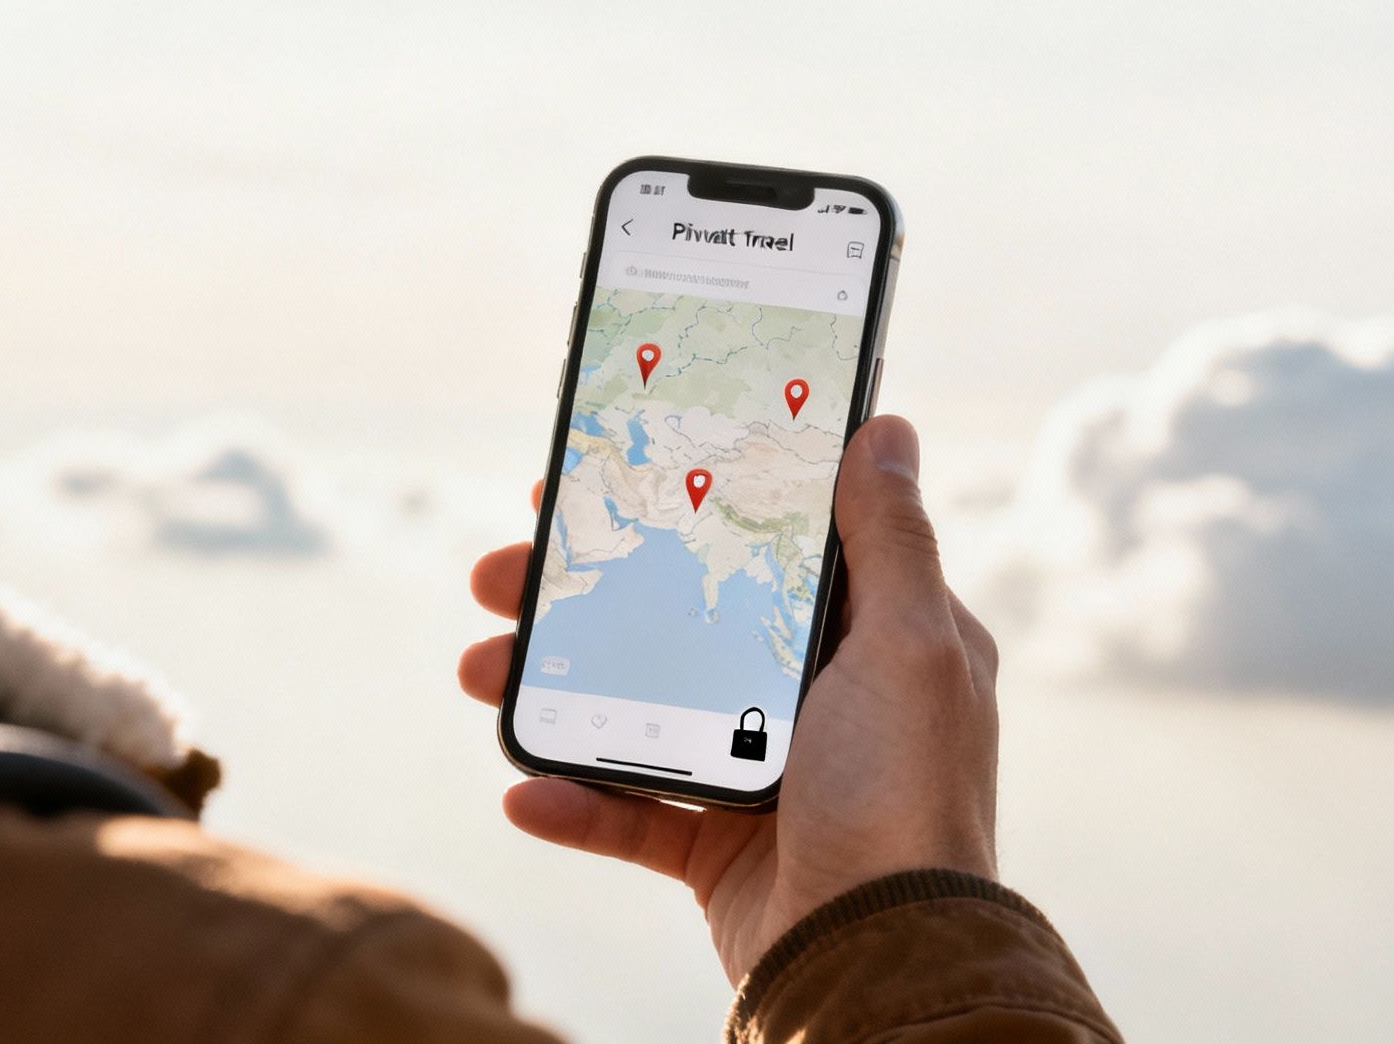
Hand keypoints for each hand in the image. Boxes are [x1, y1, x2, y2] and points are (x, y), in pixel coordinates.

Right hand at [459, 415, 999, 982]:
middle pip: (682, 620)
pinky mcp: (721, 851)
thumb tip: (887, 429)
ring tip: (483, 670)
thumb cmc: (907, 798)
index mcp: (869, 642)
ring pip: (640, 710)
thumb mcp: (911, 648)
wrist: (878, 964)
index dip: (689, 503)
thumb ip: (891, 541)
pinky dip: (573, 803)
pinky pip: (631, 816)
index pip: (768, 545)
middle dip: (586, 595)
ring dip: (554, 690)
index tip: (606, 475)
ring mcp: (765, 775)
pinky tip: (522, 789)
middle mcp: (818, 700)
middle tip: (507, 570)